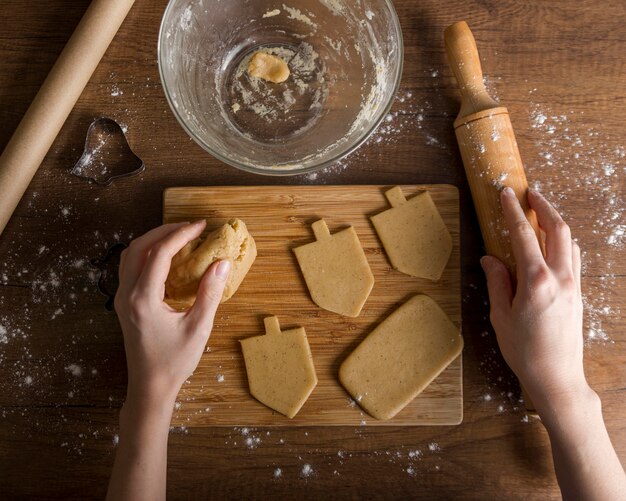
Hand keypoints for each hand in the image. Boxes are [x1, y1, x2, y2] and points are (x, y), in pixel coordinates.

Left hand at [114, 220, 230, 405]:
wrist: (150, 386)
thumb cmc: (174, 361)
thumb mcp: (199, 327)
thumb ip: (210, 293)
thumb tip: (222, 263)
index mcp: (143, 299)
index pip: (160, 254)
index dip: (181, 235)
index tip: (200, 226)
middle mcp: (127, 295)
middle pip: (138, 247)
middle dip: (164, 231)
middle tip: (190, 227)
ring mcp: (122, 299)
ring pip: (130, 255)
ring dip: (153, 240)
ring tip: (179, 237)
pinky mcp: (124, 303)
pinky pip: (131, 267)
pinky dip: (147, 254)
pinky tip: (167, 257)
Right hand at [480, 187, 587, 412]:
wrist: (556, 377)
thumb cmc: (524, 350)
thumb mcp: (500, 316)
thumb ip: (497, 282)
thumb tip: (490, 259)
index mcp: (536, 281)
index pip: (523, 235)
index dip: (513, 211)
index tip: (506, 194)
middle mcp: (560, 278)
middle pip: (558, 229)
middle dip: (544, 206)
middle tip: (530, 193)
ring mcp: (573, 285)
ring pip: (570, 242)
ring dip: (556, 223)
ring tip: (540, 215)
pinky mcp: (578, 294)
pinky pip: (574, 258)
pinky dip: (563, 243)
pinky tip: (552, 245)